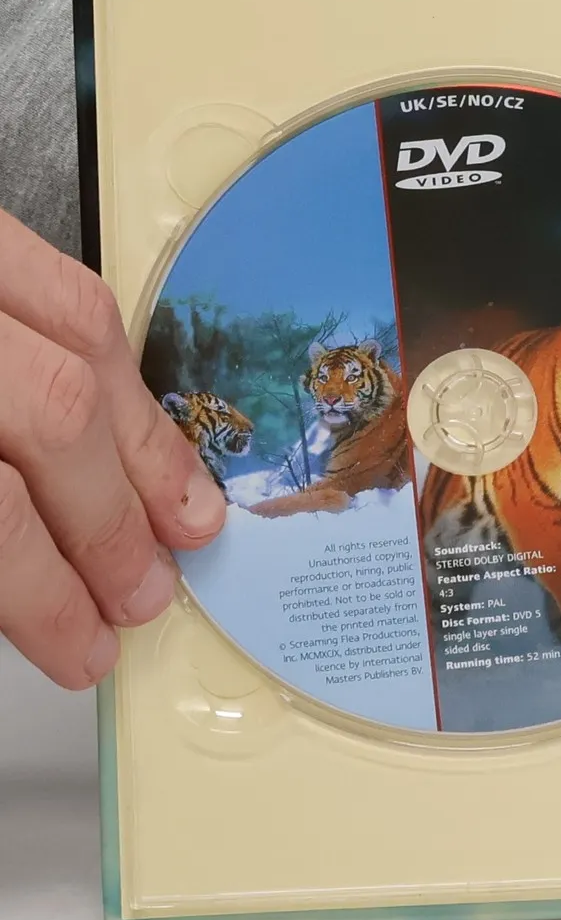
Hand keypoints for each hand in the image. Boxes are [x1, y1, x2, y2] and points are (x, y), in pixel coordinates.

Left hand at [0, 209, 225, 687]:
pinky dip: (109, 348)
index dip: (43, 591)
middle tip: (139, 595)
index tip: (77, 646)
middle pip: (49, 414)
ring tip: (178, 515)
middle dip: (110, 523)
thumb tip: (23, 592)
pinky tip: (127, 405)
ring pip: (76, 335)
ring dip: (140, 438)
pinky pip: (57, 273)